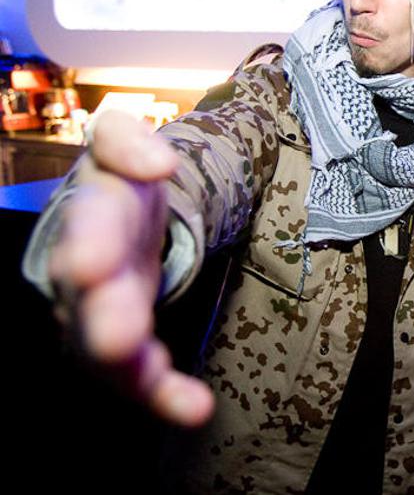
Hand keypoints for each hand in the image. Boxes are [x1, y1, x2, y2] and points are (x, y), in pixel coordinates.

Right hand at [49, 110, 213, 426]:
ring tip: (158, 383)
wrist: (124, 214)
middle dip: (103, 321)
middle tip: (118, 339)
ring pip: (106, 352)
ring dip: (131, 370)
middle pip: (87, 303)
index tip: (92, 262)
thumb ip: (127, 141)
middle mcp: (84, 273)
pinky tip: (193, 407)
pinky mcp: (128, 345)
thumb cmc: (120, 180)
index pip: (84, 229)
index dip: (87, 246)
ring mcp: (102, 314)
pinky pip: (141, 378)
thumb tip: (159, 163)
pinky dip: (164, 396)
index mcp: (89, 216)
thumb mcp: (121, 143)